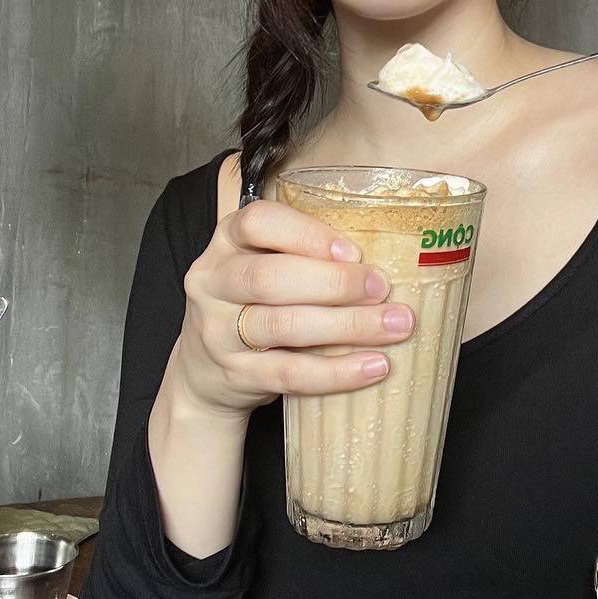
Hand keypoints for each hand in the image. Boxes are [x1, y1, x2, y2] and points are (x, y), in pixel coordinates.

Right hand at [173, 200, 415, 418]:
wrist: (203, 373)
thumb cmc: (252, 304)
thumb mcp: (262, 264)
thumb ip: (304, 254)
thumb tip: (382, 258)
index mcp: (226, 242)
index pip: (258, 223)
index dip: (308, 235)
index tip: (353, 252)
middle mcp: (214, 283)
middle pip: (270, 278)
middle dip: (334, 283)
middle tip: (382, 289)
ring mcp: (218, 332)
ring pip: (284, 326)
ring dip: (347, 326)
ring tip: (394, 326)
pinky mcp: (236, 375)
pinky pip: (291, 373)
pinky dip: (336, 372)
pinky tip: (373, 366)